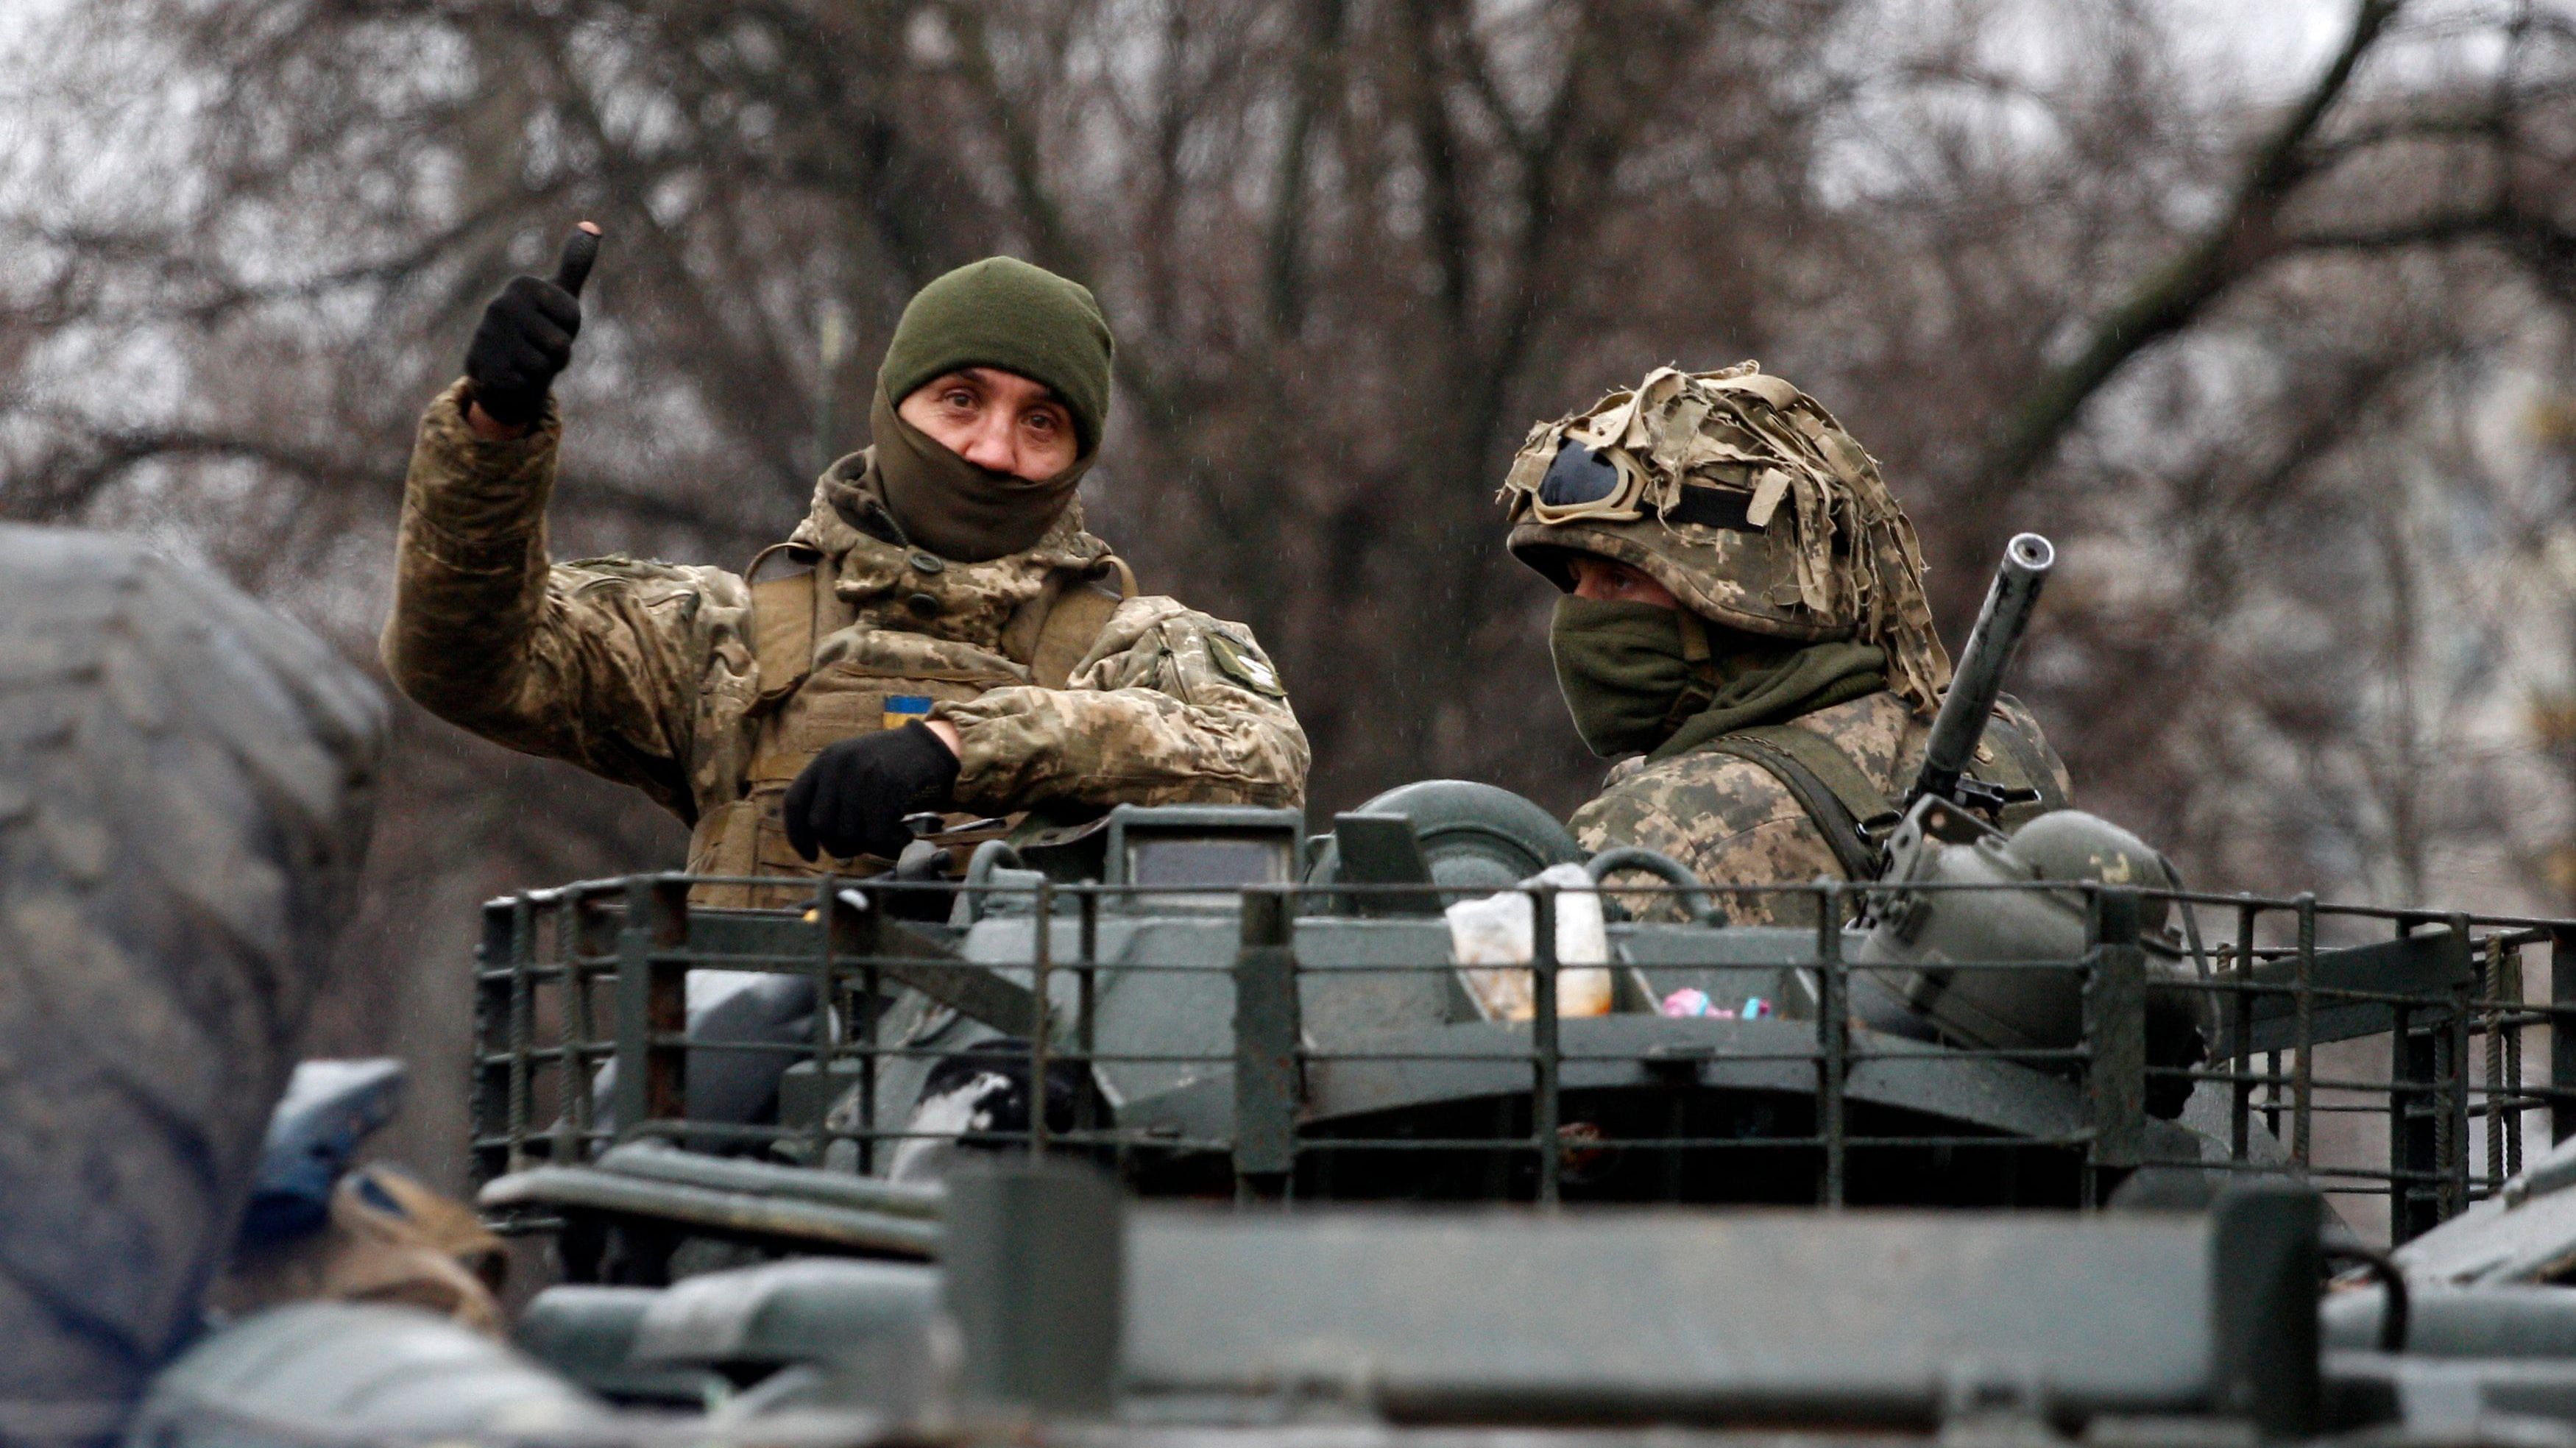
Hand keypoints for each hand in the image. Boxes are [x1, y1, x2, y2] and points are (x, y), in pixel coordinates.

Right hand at [464, 223, 599, 433]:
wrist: (502, 366)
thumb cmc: (538, 327)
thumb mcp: (560, 295)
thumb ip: (576, 263)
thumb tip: (593, 226)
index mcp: (523, 285)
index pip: (572, 318)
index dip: (568, 330)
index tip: (551, 325)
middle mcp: (500, 304)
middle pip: (560, 345)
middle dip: (556, 355)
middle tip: (538, 347)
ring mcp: (488, 334)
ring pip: (543, 367)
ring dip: (541, 371)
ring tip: (525, 360)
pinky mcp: (481, 365)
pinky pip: (525, 383)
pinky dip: (524, 385)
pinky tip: (510, 374)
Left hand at [783, 722, 963, 861]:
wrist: (933, 747)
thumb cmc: (893, 767)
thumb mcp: (854, 769)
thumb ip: (833, 796)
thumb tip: (821, 841)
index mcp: (826, 760)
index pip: (795, 803)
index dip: (797, 835)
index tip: (810, 854)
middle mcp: (838, 764)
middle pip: (821, 825)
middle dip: (839, 845)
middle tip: (861, 845)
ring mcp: (862, 774)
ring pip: (848, 834)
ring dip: (869, 846)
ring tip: (889, 836)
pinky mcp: (887, 787)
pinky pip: (876, 836)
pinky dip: (890, 846)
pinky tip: (903, 837)